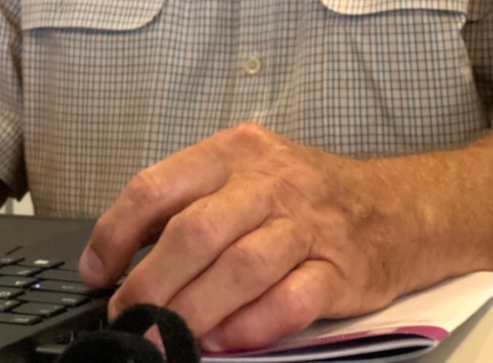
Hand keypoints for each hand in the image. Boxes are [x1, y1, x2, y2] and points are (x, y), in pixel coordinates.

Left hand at [79, 123, 419, 352]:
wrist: (395, 205)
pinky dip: (252, 325)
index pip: (159, 185)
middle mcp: (269, 181)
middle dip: (153, 283)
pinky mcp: (341, 268)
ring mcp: (308, 223)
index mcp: (234, 152)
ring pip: (240, 267)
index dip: (117, 231)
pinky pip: (291, 299)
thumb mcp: (245, 174)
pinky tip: (226, 340)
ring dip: (195, 311)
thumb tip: (123, 253)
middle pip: (196, 231)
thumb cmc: (304, 193)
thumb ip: (191, 202)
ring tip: (168, 337)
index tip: (98, 271)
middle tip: (129, 318)